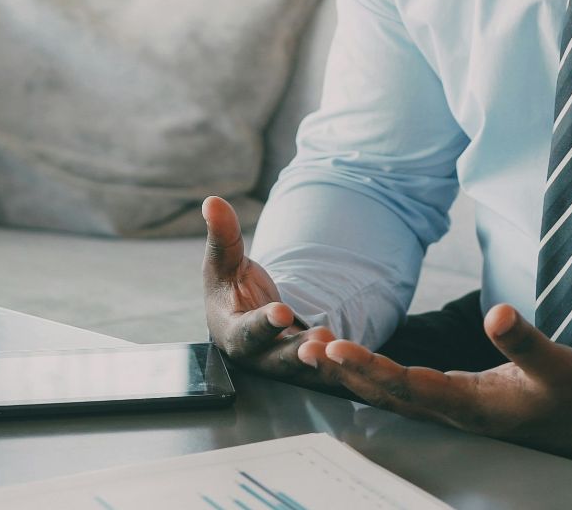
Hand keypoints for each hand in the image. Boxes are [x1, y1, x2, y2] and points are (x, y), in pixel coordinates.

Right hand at [201, 195, 333, 385]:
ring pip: (306, 369)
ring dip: (323, 362)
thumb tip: (212, 201)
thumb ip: (222, 236)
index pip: (247, 332)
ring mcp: (286, 366)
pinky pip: (327, 370)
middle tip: (318, 341)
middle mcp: (259, 357)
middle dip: (298, 352)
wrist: (248, 316)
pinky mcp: (310, 368)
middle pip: (278, 359)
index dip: (264, 324)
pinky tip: (359, 354)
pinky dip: (341, 366)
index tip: (282, 312)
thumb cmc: (232, 288)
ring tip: (338, 344)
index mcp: (232, 335)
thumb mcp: (225, 262)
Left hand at [299, 303, 571, 457]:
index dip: (371, 367)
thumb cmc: (571, 395)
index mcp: (472, 406)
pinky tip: (347, 358)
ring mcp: (447, 409)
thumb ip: (525, 342)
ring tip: (313, 346)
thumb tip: (498, 313)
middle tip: (304, 344)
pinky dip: (368, 373)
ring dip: (349, 373)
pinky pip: (398, 390)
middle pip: (384, 393)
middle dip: (342, 370)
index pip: (410, 386)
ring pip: (386, 394)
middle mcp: (451, 413)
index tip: (336, 347)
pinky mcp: (449, 401)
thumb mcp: (557, 364)